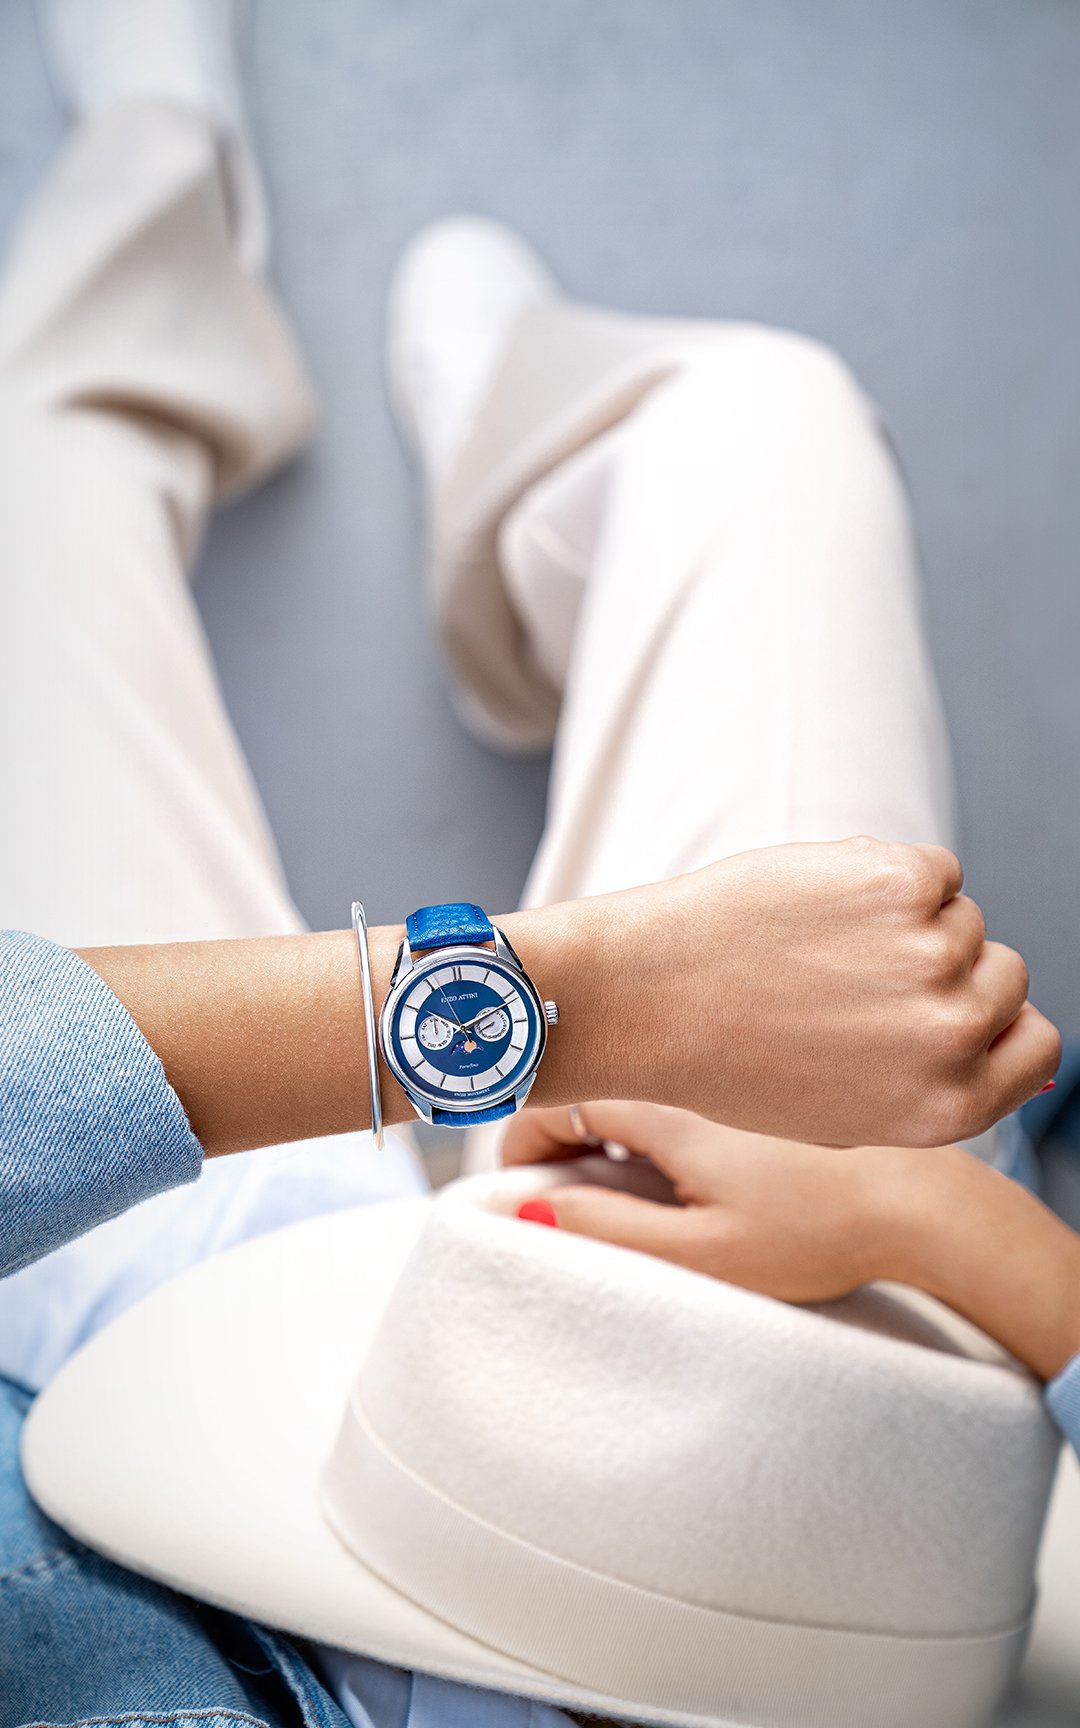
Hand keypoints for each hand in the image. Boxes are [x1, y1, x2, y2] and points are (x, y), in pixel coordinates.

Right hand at [503, 1101, 1079, 1380]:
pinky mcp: (768, 1071)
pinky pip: (685, 1075)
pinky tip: (686, 1159)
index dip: (519, 1144)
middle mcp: (694, 1062)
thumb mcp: (700, 1247)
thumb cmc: (819, 1229)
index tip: (516, 1189)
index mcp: (666, 1097)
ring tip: (622, 1181)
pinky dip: (662, 1109)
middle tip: (565, 1193)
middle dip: (563, 1131)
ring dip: (611, 1118)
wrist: (928, 1202)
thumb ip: (604, 1226)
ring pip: (641, 1074)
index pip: (555, 1096)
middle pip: (594, 1078)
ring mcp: (732, 1061)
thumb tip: (525, 1208)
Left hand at [556, 836, 1059, 1147]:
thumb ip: (928, 1084)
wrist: (641, 1000)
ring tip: (812, 949)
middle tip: (847, 977)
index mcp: (947, 1106)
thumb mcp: (843, 1112)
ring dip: (900, 918)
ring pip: (959, 914)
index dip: (991, 1019)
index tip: (941, 1007)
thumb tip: (1006, 1046)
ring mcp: (931, 954)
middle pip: (1003, 970)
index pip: (1037, 1044)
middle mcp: (951, 1035)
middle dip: (940, 965)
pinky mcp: (898, 883)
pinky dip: (880, 874)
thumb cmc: (727, 1058)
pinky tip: (811, 907)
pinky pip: (930, 867)